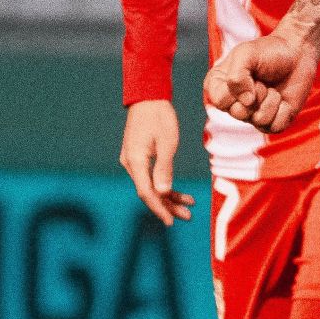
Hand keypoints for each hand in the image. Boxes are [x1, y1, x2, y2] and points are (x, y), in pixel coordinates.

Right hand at [120, 100, 194, 226]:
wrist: (148, 97)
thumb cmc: (159, 117)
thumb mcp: (167, 142)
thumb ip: (164, 169)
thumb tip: (164, 193)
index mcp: (135, 161)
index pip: (146, 192)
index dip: (159, 208)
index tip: (170, 221)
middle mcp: (131, 163)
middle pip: (149, 192)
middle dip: (168, 206)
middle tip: (187, 217)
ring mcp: (134, 161)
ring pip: (151, 186)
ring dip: (169, 197)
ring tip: (188, 207)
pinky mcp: (139, 157)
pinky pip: (151, 176)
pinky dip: (164, 185)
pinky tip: (180, 193)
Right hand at [204, 30, 316, 133]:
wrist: (297, 53)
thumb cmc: (268, 52)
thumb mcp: (246, 54)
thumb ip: (237, 76)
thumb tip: (246, 102)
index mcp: (220, 86)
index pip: (220, 101)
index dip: (237, 89)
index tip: (247, 74)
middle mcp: (234, 104)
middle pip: (240, 113)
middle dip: (258, 94)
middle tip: (263, 81)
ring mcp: (253, 115)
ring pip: (260, 120)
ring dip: (272, 100)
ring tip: (274, 89)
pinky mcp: (272, 122)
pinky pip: (275, 126)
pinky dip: (284, 111)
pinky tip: (284, 99)